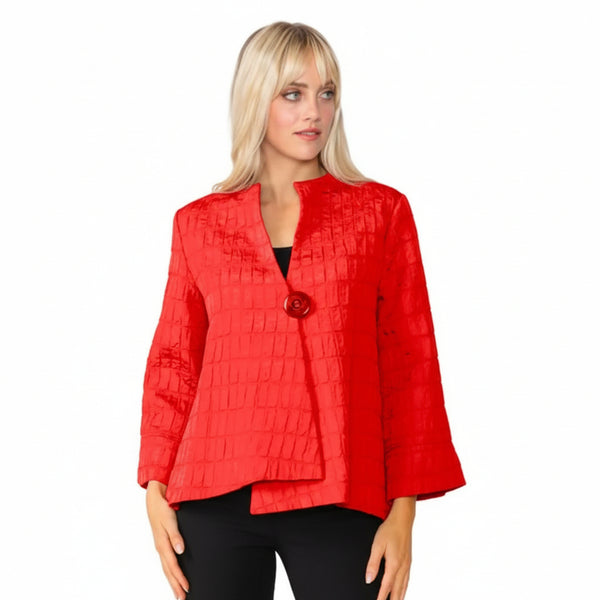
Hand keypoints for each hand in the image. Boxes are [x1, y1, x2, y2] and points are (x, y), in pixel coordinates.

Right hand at [146, 481, 189, 599]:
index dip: (179, 577)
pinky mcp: (162, 541)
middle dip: (175, 585)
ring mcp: (160, 545)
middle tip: (182, 599)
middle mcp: (160, 547)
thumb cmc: (163, 506)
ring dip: (172, 580)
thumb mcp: (170, 519)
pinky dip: (170, 571)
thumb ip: (175, 535)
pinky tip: (173, 574)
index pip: (172, 565)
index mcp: (162, 543)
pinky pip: (166, 561)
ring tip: (178, 592)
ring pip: (166, 567)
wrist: (155, 496)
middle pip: (168, 570)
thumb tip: (180, 551)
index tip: (187, 588)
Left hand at [365, 496, 415, 599]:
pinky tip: (402, 590)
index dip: (382, 597)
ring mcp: (407, 564)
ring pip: (404, 586)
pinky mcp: (409, 560)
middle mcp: (402, 566)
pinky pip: (407, 579)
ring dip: (399, 596)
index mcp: (394, 564)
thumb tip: (368, 579)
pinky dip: (404, 588)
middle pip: (397, 589)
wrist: (403, 520)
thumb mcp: (377, 545)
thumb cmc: (389, 530)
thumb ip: (373, 563)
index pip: (387, 586)